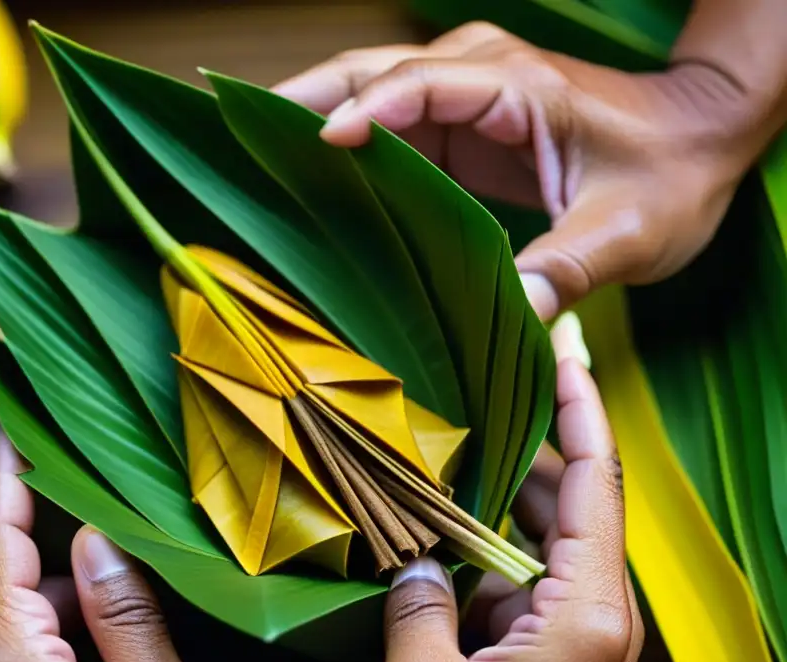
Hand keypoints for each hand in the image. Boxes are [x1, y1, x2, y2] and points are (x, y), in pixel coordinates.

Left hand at [0, 426, 233, 661]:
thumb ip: (126, 611)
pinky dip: (66, 618)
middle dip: (55, 519)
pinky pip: (24, 643)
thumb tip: (98, 536)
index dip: (9, 468)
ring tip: (133, 560)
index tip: (16, 411)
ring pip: (19, 605)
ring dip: (70, 580)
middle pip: (5, 566)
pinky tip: (119, 622)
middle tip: (99, 466)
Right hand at [273, 23, 776, 320]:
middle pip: (373, 69)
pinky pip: (388, 122)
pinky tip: (308, 177)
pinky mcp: (462, 124)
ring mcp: (467, 95)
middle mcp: (483, 76)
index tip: (320, 143)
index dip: (368, 108)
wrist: (695, 141)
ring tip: (251, 153)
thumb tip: (508, 320)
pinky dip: (344, 144)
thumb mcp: (625, 232)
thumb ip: (565, 270)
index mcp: (519, 88)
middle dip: (305, 96)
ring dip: (312, 114)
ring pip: (369, 88)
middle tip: (238, 129)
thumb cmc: (669, 177)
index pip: (423, 82)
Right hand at [368, 323, 643, 661]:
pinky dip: (482, 559)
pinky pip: (520, 588)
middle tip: (476, 402)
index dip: (582, 415)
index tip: (566, 357)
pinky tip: (436, 539)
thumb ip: (419, 603)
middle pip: (568, 509)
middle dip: (522, 455)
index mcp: (585, 618)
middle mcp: (595, 623)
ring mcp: (574, 645)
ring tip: (446, 463)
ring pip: (539, 548)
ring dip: (496, 510)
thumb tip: (415, 555)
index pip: (594, 488)